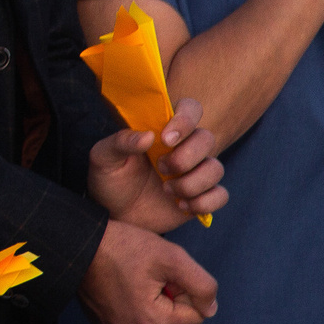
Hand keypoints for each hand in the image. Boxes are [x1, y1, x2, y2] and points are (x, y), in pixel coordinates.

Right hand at [79, 218, 217, 323]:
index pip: (196, 316)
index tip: (167, 273)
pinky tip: (127, 288)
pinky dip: (141, 312)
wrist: (75, 243)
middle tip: (160, 280)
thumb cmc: (122, 246)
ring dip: (161, 311)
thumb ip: (202, 284)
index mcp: (150, 321)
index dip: (188, 291)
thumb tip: (211, 308)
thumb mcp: (172, 256)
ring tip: (143, 283)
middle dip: (179, 307)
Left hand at [86, 97, 226, 231]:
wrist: (117, 214)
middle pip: (207, 139)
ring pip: (216, 168)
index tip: (166, 139)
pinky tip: (181, 206)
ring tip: (166, 190)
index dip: (185, 120)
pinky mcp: (203, 195)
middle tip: (161, 168)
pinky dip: (204, 202)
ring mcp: (196, 172)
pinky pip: (221, 195)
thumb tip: (147, 135)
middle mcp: (184, 147)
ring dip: (192, 182)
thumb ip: (120, 142)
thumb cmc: (110, 179)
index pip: (190, 109)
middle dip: (185, 157)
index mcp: (162, 131)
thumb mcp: (103, 158)